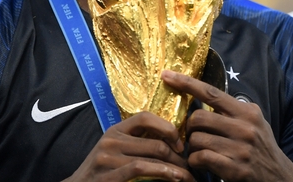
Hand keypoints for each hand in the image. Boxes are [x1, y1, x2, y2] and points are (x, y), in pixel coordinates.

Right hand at [64, 111, 194, 181]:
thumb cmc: (102, 173)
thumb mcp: (115, 151)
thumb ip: (136, 143)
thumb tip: (171, 143)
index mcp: (115, 130)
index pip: (145, 116)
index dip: (167, 128)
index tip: (180, 144)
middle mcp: (111, 140)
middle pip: (156, 141)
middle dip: (178, 156)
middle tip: (190, 167)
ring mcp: (108, 157)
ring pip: (153, 155)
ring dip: (176, 168)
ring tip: (187, 176)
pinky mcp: (109, 174)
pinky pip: (141, 168)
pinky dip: (162, 173)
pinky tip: (173, 178)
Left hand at [162, 70, 292, 181]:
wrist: (280, 178)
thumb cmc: (261, 149)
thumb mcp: (254, 123)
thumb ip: (233, 110)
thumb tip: (205, 95)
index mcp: (247, 112)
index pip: (211, 92)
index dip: (186, 82)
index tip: (166, 74)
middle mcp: (245, 127)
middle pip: (198, 118)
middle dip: (190, 128)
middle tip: (195, 135)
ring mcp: (241, 148)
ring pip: (197, 140)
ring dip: (192, 147)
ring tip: (200, 151)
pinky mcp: (235, 168)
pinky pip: (201, 158)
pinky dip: (195, 161)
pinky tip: (201, 163)